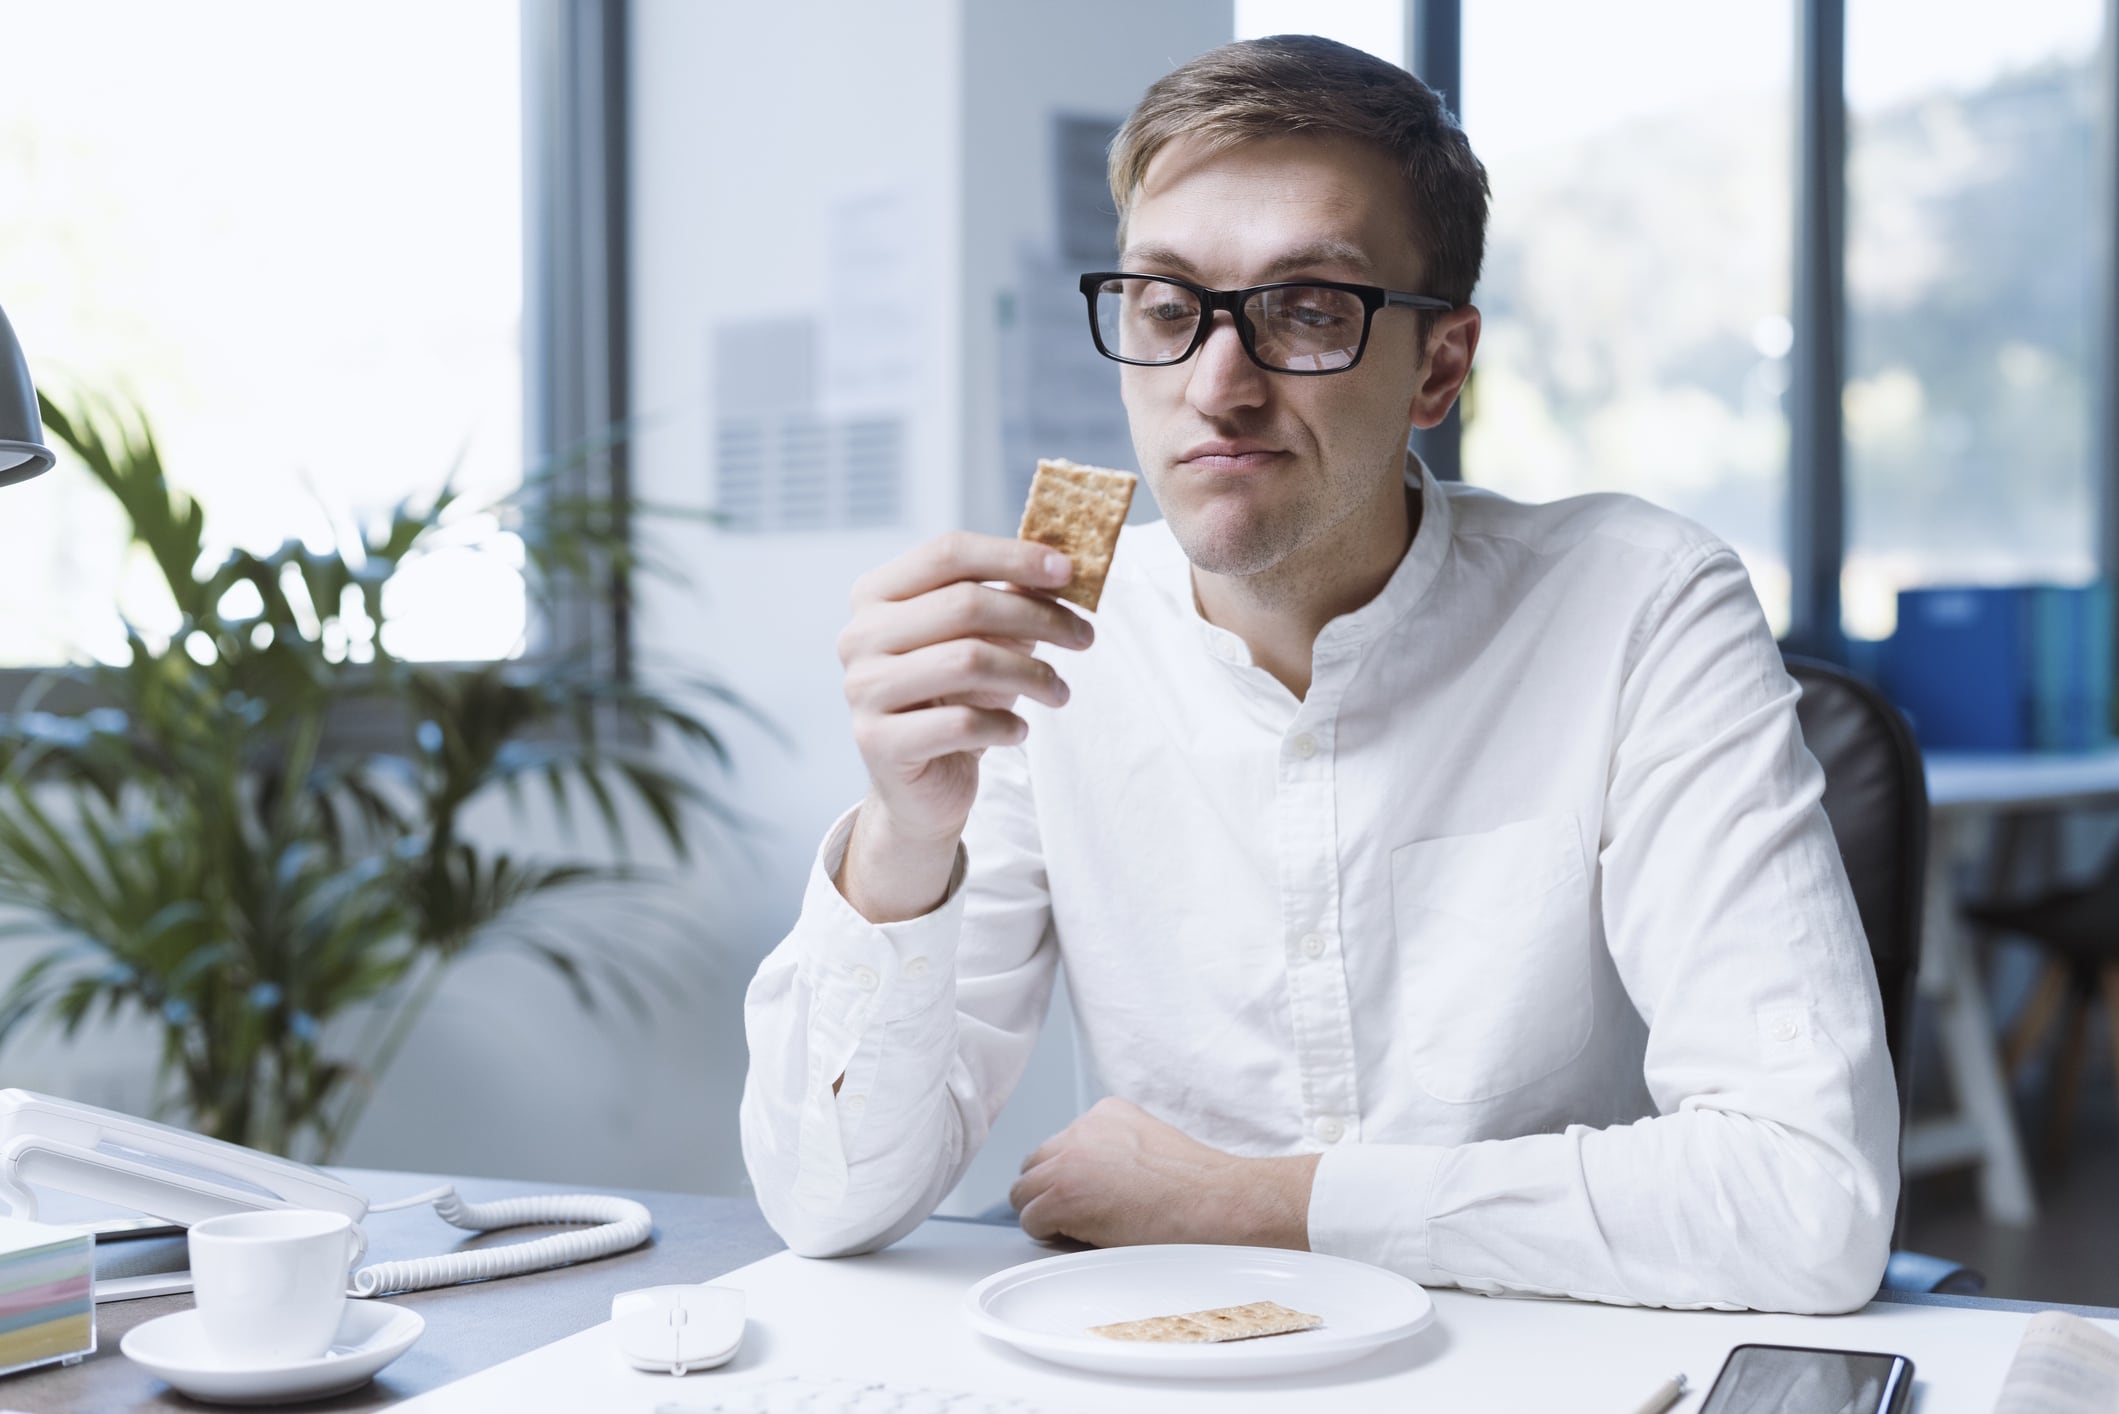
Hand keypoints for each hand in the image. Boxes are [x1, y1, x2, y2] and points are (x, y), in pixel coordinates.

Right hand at [833, 532, 1092, 922]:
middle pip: (963, 605)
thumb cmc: (955, 698)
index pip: (947, 553)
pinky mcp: (879, 742)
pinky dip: (1005, 725)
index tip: (1069, 572)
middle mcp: (858, 636)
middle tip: (1084, 636)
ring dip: (1031, 674)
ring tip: (1060, 692)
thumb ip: (1009, 597)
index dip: (1012, 556)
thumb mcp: (982, 640)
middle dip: (1037, 617)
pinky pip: (962, 723)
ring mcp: (863, 689)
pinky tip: (1019, 731)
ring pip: (967, 661)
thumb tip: (1061, 566)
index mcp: (876, 594)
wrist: (920, 783)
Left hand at [1008, 1097, 1319, 1249]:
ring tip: (1088, 1231)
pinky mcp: (1062, 1195)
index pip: (1062, 1145)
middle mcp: (1082, 1128)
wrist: (1217, 1205)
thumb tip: (1088, 1185)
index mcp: (1107, 1112)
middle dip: (1052, 1192)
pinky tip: (1088, 1240)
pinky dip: (1050, 1236)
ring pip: (1025, 1192)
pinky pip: (1031, 1220)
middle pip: (1036, 1164)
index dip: (1072, 1178)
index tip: (1093, 1199)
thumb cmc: (1197, 1190)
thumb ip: (1112, 1154)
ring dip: (1048, 1214)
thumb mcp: (1149, 1149)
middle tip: (1085, 1220)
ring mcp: (1068, 1159)